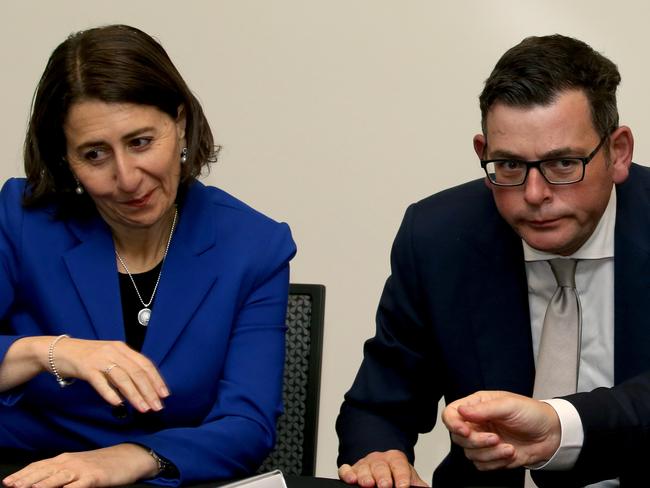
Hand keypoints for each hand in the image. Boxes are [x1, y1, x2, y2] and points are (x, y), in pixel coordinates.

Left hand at [2, 444, 158, 487]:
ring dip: (40, 484)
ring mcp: (82, 470)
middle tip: (11, 486)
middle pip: (43, 472)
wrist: (130, 457)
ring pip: (56, 478)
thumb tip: (42, 481)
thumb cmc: (105, 464)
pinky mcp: (94, 478)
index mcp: (66, 458)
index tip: (8, 482)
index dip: (23, 474)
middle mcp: (71, 462)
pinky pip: (77, 486)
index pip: (39, 466)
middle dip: (25, 480)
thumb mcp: (81, 466)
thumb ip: (63, 473)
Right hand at [52, 337, 168, 412]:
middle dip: (149, 391)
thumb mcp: (109, 357)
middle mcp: (114, 351)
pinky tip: (118, 404)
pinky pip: (100, 382)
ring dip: (135, 395)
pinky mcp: (86, 368)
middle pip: (137, 372)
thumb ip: (124, 367)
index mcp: (122, 349)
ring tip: (143, 408)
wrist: (58, 350)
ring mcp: (100, 359)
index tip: (164, 395)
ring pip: (122, 378)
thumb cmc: (86, 357)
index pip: (145, 364)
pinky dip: (110, 393)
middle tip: (157, 407)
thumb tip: (141, 386)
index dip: (156, 380)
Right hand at [338, 450, 427, 487]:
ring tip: (368, 484)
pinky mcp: (351, 470)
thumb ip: (416, 484)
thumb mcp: (408, 476)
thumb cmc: (395, 473)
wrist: (382, 465)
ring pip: (363, 467)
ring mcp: (364, 464)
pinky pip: (346, 469)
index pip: (399, 466)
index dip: (402, 476)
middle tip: (385, 485)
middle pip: (380, 466)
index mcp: (395, 459)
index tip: (404, 486)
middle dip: (382, 476)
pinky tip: (351, 479)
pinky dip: (347, 473)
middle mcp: (379, 460)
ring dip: (365, 476)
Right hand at [442, 391, 561, 470]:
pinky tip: (510, 453)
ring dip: (489, 453)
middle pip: (458, 437)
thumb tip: (461, 411)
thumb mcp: (508, 405)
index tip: (465, 431)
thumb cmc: (532, 414)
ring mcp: (483, 441)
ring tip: (508, 447)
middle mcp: (476, 423)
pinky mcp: (491, 456)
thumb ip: (483, 409)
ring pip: (469, 454)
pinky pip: (481, 465)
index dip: (453, 423)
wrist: (552, 434)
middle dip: (477, 442)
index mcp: (477, 406)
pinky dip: (495, 462)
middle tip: (495, 438)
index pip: (451, 413)